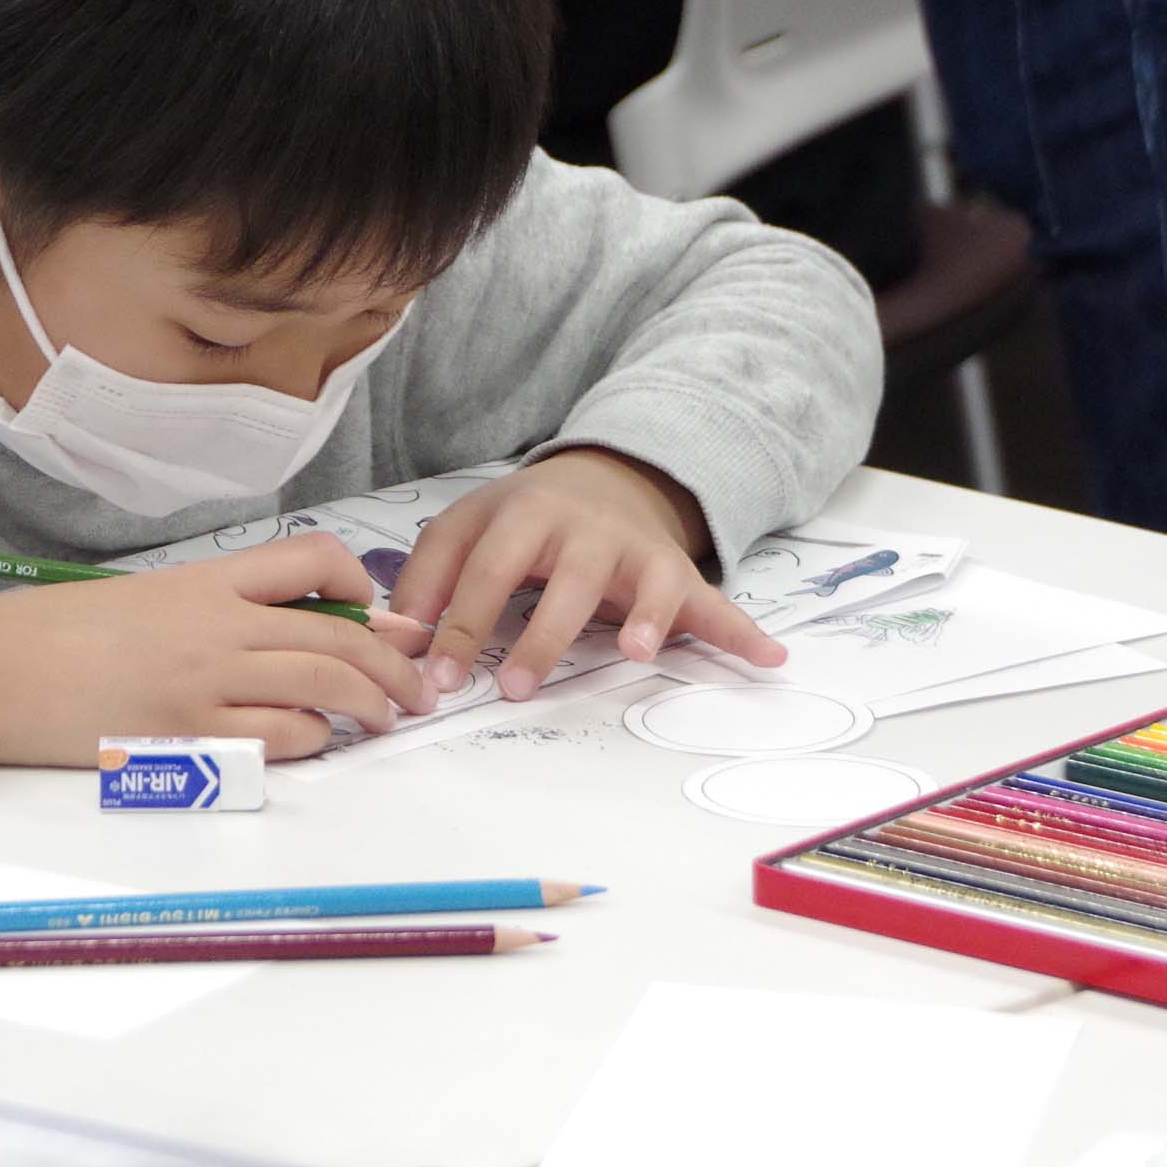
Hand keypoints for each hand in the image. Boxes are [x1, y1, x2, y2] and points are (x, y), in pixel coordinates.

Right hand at [0, 533, 433, 765]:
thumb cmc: (61, 636)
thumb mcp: (146, 598)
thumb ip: (214, 609)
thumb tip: (283, 632)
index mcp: (206, 580)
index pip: (310, 557)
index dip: (358, 585)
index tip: (373, 613)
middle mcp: (216, 624)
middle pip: (335, 634)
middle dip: (390, 664)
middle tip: (413, 687)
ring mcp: (205, 681)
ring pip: (323, 684)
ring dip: (368, 704)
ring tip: (383, 720)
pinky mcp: (189, 737)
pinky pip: (279, 738)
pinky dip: (310, 740)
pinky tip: (313, 742)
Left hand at [387, 448, 785, 700]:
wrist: (601, 478)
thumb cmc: (522, 520)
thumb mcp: (465, 527)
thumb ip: (428, 577)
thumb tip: (397, 636)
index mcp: (523, 513)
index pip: (487, 569)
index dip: (460, 625)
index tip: (439, 681)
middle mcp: (585, 527)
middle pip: (566, 580)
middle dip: (542, 635)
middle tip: (517, 688)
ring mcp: (636, 549)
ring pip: (643, 585)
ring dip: (645, 618)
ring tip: (636, 652)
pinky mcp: (674, 571)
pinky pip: (711, 602)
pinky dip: (741, 630)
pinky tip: (768, 656)